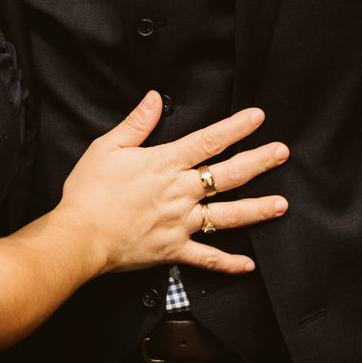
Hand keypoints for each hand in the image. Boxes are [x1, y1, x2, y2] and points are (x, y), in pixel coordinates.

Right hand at [58, 92, 288, 276]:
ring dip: (257, 210)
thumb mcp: (107, 147)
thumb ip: (136, 123)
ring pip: (227, 216)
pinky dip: (229, 264)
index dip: (236, 128)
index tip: (258, 117)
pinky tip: (249, 264)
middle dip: (258, 162)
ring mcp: (180, 224)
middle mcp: (179, 193)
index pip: (208, 141)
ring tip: (281, 204)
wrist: (79, 236)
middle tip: (282, 153)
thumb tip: (156, 98)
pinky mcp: (174, 251)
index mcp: (164, 164)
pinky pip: (207, 259)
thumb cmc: (89, 191)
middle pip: (227, 175)